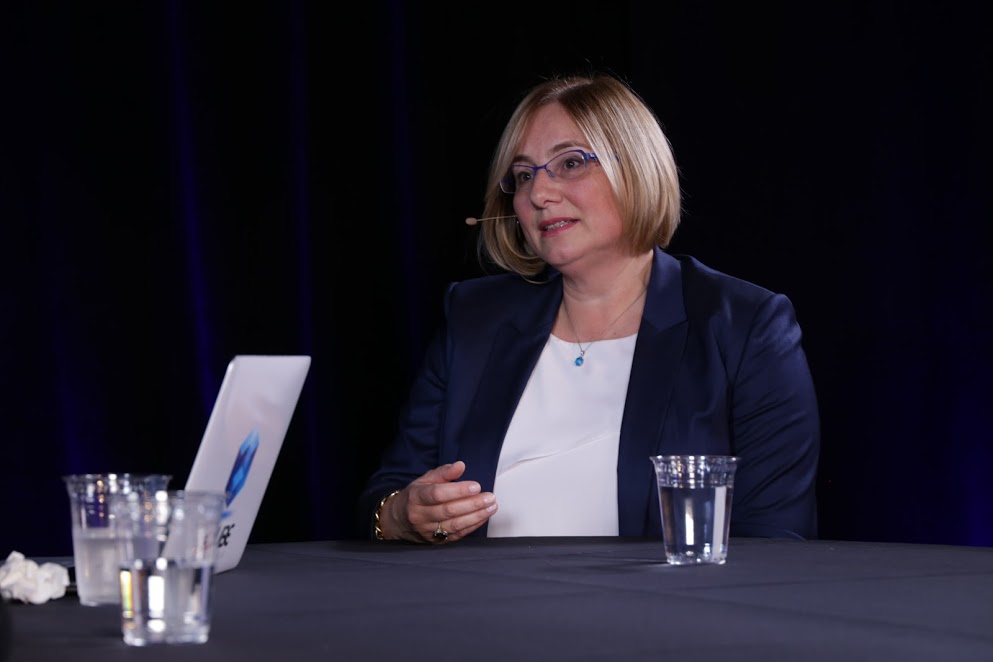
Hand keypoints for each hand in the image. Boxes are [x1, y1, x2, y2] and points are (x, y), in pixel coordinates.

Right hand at [382, 461, 497, 542]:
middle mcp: (420, 515)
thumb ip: (443, 472)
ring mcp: (428, 530)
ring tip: (491, 507)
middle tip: (489, 497)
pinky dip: (473, 525)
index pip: (438, 494)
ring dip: (476, 516)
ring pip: (455, 525)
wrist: (399, 521)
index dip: (458, 491)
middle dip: (472, 504)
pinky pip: (457, 534)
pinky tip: (483, 517)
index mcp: (416, 497)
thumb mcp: (424, 480)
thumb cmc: (415, 498)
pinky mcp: (436, 541)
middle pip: (449, 510)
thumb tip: (460, 466)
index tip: (476, 486)